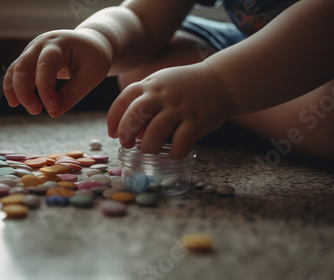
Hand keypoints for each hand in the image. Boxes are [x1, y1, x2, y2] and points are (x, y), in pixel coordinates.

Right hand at [3, 29, 111, 116]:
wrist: (90, 43)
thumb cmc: (93, 58)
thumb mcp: (91, 75)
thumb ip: (73, 94)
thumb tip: (53, 113)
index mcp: (60, 43)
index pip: (46, 65)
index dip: (45, 89)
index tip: (52, 109)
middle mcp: (41, 44)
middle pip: (23, 66)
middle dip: (25, 91)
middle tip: (36, 111)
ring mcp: (32, 51)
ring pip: (15, 70)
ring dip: (17, 92)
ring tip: (32, 110)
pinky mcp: (29, 60)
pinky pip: (15, 74)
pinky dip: (12, 88)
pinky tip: (15, 103)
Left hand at [107, 63, 233, 157]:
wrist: (220, 81)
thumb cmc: (184, 87)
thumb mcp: (159, 85)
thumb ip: (143, 103)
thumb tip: (131, 133)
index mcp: (149, 85)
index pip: (122, 100)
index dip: (113, 119)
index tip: (113, 134)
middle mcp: (162, 95)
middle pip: (135, 114)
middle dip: (126, 133)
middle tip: (127, 145)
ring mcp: (180, 107)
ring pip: (156, 130)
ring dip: (149, 145)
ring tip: (150, 150)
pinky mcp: (197, 120)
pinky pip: (182, 140)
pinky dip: (175, 152)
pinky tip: (173, 153)